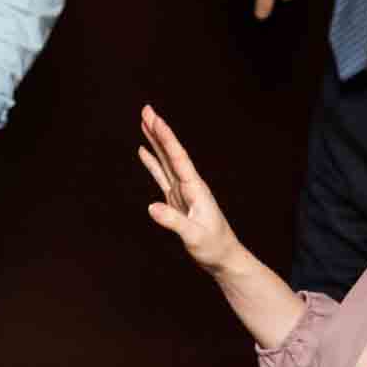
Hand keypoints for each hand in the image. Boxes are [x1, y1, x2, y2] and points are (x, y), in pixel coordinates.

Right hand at [137, 105, 243, 272]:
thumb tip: (151, 207)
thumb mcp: (194, 236)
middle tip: (146, 110)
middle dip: (159, 131)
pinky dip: (152, 162)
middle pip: (171, 152)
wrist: (223, 257)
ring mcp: (182, 191)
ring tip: (144, 123)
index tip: (154, 119)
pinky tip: (144, 152)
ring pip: (165, 161)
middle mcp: (189, 184)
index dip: (165, 137)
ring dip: (155, 142)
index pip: (178, 157)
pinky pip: (162, 176)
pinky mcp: (176, 199)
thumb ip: (173, 221)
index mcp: (195, 188)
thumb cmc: (213, 247)